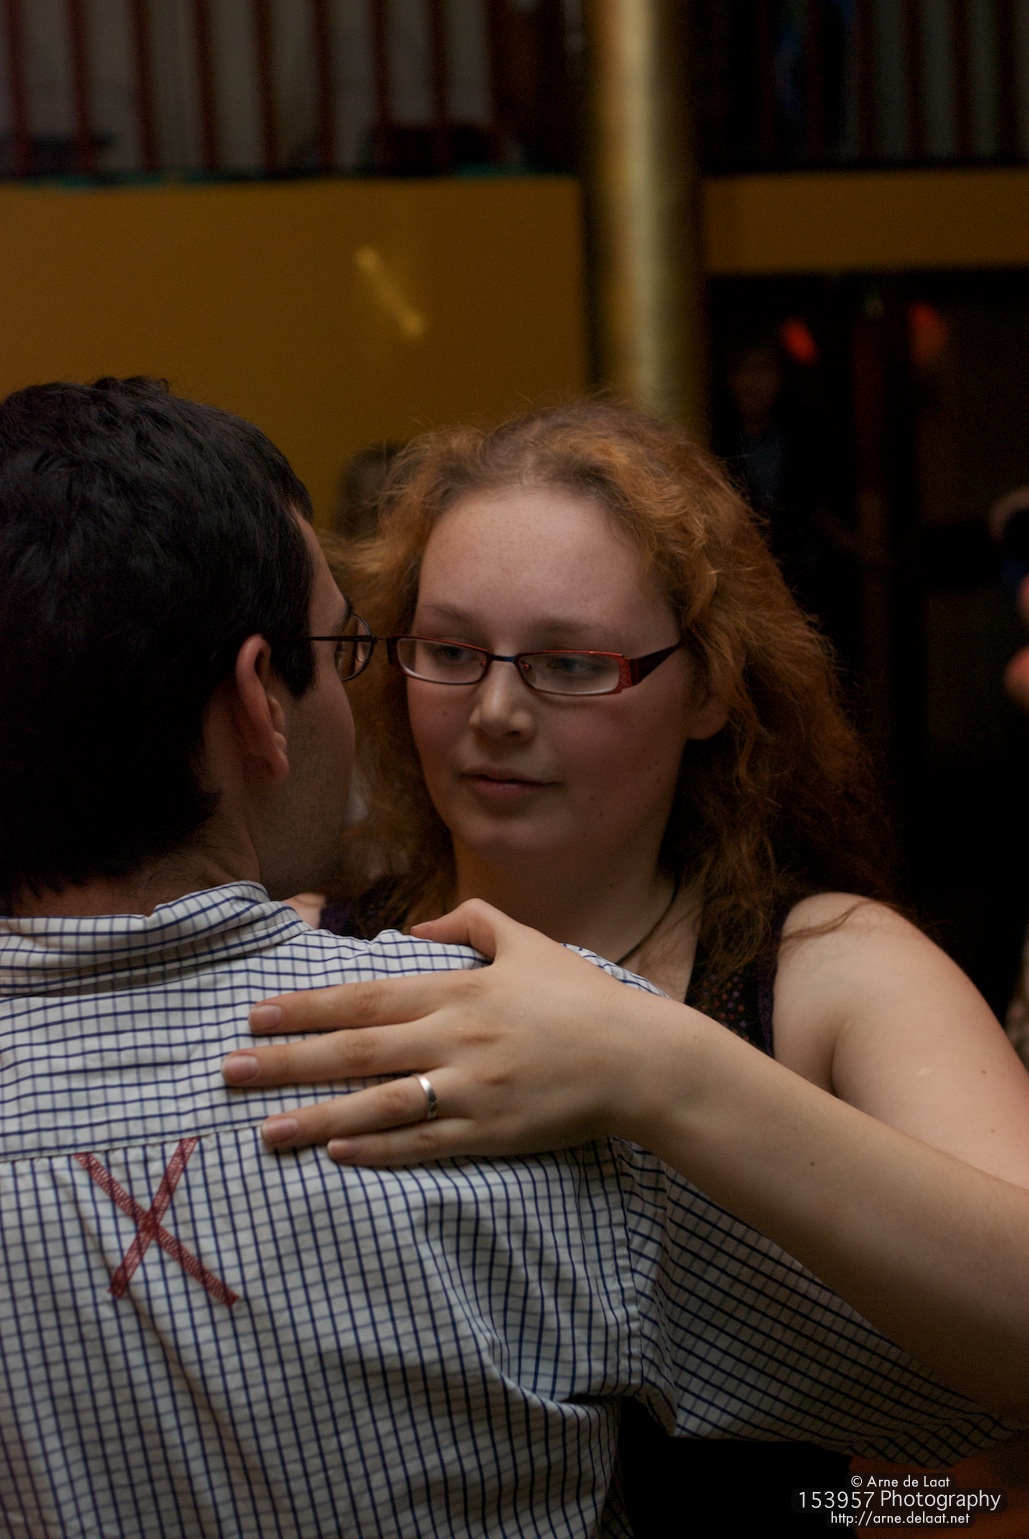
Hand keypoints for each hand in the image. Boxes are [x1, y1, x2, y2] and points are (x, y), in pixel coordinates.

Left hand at [221, 899, 673, 1163]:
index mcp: (458, 991)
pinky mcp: (488, 1133)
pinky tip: (335, 1153)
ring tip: (264, 1129)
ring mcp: (469, 1091)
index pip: (365, 998)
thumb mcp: (528, 943)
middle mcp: (453, 1039)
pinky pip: (421, 1145)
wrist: (637, 1060)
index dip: (307, 1007)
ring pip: (376, 1105)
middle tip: (231, 1070)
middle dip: (287, 1060)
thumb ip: (472, 923)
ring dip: (314, 1116)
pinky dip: (377, 1150)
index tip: (257, 1014)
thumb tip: (415, 932)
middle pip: (355, 1051)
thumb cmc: (581, 999)